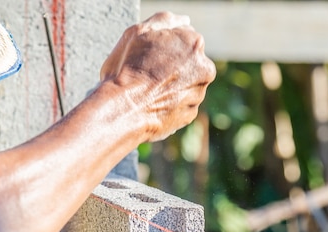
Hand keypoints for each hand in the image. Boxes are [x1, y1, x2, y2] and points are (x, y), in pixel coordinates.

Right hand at [100, 12, 215, 141]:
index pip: (182, 38)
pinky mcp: (190, 115)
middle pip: (188, 62)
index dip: (163, 46)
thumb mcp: (138, 33)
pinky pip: (180, 104)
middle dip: (172, 65)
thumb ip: (164, 20)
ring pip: (185, 84)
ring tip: (146, 90)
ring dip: (171, 85)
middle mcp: (204, 69)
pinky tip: (151, 103)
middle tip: (147, 73)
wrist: (123, 110)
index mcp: (194, 43)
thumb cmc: (127, 69)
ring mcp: (198, 94)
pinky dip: (169, 103)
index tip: (148, 55)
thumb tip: (183, 20)